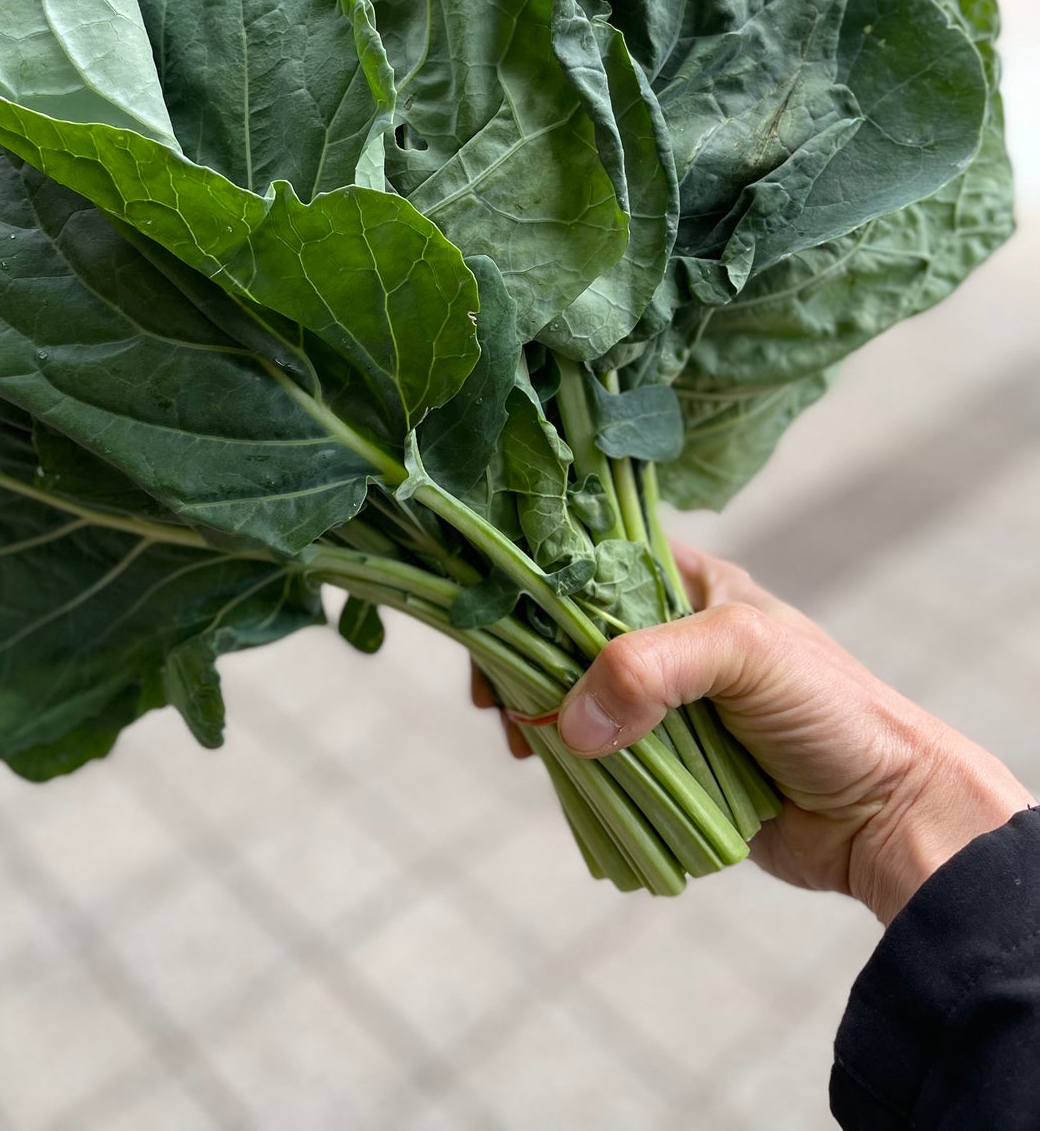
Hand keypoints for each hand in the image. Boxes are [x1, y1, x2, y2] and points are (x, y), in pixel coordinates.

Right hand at [474, 542, 1033, 922]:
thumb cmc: (831, 711)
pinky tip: (549, 772)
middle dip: (523, 660)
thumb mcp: (744, 656)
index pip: (590, 560)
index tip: (491, 614)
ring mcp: (662, 703)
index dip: (534, 579)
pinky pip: (594, 758)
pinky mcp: (663, 765)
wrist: (887, 818)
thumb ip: (652, 670)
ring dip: (538, 717)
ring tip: (521, 744)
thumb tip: (570, 723)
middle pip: (565, 632)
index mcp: (687, 584)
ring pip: (572, 698)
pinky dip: (565, 765)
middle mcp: (667, 636)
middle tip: (497, 699)